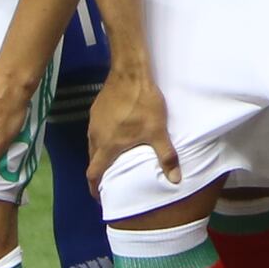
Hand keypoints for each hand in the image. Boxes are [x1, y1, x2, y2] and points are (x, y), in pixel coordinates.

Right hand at [83, 66, 181, 199]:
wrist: (130, 72)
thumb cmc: (143, 104)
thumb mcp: (157, 131)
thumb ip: (165, 156)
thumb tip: (176, 180)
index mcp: (107, 146)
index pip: (94, 172)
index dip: (95, 187)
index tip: (100, 195)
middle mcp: (95, 136)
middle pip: (93, 159)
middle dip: (100, 171)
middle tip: (111, 179)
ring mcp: (93, 121)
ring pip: (94, 144)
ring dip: (101, 153)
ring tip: (114, 158)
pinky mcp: (96, 109)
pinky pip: (97, 130)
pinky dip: (103, 137)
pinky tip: (116, 133)